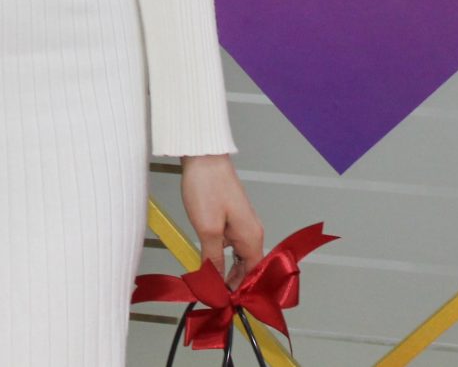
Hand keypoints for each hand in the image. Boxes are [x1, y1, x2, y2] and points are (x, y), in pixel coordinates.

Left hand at [181, 153, 262, 285]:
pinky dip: (221, 255)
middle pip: (248, 266)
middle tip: (216, 295)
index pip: (254, 273)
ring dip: (226, 269)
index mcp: (251, 236)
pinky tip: (208, 259)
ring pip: (238, 255)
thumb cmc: (207, 187)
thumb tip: (215, 282)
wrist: (203, 156)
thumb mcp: (207, 229)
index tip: (227, 302)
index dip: (242, 290)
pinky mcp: (231, 215)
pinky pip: (230, 243)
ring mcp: (242, 222)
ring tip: (210, 282)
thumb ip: (213, 259)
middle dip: (234, 282)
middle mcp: (251, 230)